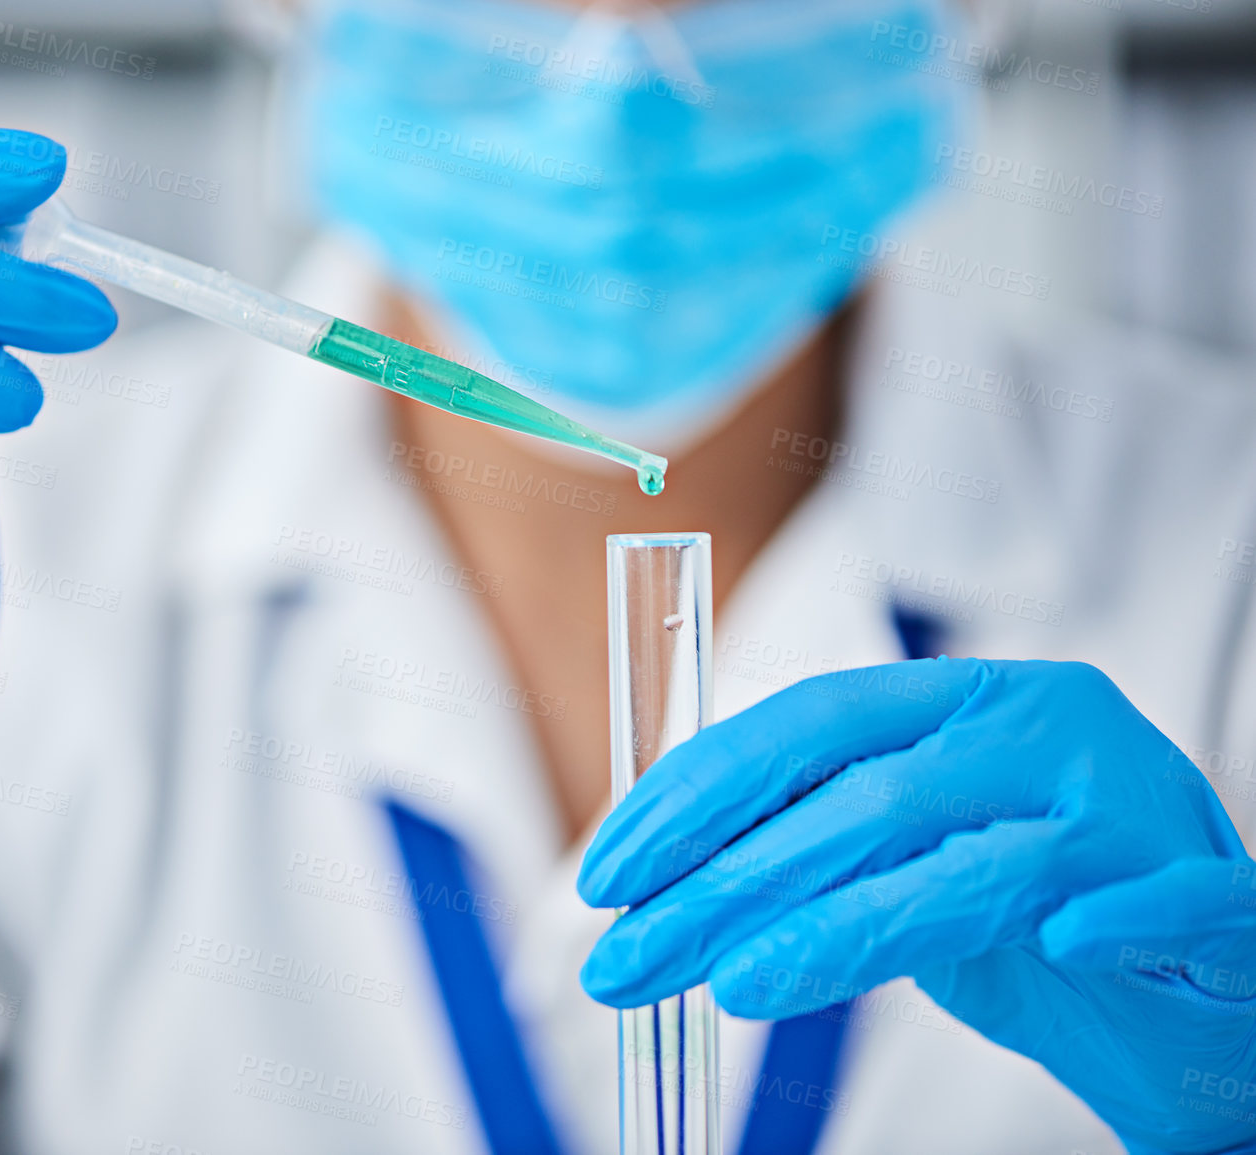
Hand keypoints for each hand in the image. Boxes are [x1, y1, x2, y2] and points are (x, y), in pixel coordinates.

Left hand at [577, 658, 1255, 1154]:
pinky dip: (1117, 921)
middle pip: (861, 799)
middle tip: (625, 953)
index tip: (608, 867)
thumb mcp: (910, 864)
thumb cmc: (1040, 911)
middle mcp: (1043, 734)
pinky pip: (1168, 904)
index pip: (810, 723)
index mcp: (967, 703)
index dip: (698, 792)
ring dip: (829, 931)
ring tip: (728, 983)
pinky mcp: (1220, 900)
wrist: (1204, 988)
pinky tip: (1060, 945)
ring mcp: (1131, 811)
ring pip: (964, 865)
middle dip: (722, 882)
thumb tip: (660, 879)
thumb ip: (816, 848)